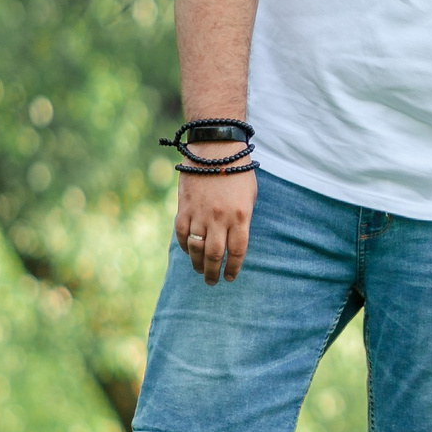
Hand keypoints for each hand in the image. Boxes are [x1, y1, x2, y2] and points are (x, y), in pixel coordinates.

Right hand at [175, 169, 255, 284]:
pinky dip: (184, 246)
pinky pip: (182, 234)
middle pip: (214, 255)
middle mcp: (219, 219)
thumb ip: (241, 220)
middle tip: (212, 282)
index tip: (230, 278)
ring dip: (197, 264)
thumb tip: (233, 241)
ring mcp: (200, 214)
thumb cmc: (238, 172)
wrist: (216, 149)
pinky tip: (188, 251)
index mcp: (240, 217)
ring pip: (195, 248)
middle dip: (213, 273)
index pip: (236, 252)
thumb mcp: (249, 197)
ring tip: (199, 271)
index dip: (232, 268)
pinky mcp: (184, 207)